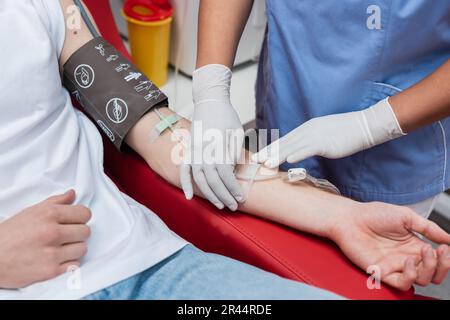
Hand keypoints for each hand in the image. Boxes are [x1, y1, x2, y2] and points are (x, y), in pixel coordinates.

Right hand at [0, 190, 90, 288]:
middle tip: (65, 236)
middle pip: (86, 231)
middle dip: (77, 233)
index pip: (85, 213)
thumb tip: (72, 194)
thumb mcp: (31, 211)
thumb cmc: (9, 234)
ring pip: (82, 248)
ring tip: (60, 248)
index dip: (81, 217)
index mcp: (49, 214)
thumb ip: (55, 202)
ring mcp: (52, 253)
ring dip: (73, 249)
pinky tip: (57, 259)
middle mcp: (52, 232)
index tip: (75, 221)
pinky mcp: (51, 270)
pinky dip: (68, 263)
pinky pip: (75, 265)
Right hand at [180, 64, 244, 210]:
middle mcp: (203, 150)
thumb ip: (234, 154)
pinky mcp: (188, 149)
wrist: (209, 100)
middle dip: (223, 196)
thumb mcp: (237, 132)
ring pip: (199, 179)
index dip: (233, 188)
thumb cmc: (227, 115)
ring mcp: (193, 150)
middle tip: (233, 206)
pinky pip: (184, 169)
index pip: (225, 175)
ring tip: (219, 204)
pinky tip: (189, 196)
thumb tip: (232, 173)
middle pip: (212, 180)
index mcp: (217, 146)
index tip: (241, 197)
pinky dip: (185, 183)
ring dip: (209, 194)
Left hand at [252, 98, 405, 167]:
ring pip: (293, 147)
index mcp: (306, 128)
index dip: (271, 148)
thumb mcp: (324, 135)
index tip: (260, 155)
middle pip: (284, 142)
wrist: (365, 125)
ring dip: (278, 155)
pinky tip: (288, 160)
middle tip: (254, 160)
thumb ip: (311, 142)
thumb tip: (303, 150)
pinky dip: (298, 154)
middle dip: (268, 152)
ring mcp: (316, 135)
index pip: (285, 140)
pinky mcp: (326, 142)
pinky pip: (309, 149)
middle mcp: (307, 130)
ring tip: (265, 164)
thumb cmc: (346, 131)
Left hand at [333, 202, 449, 290]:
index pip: (437, 260)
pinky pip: (403, 283)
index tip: (446, 246)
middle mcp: (406, 257)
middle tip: (439, 251)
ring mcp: (395, 266)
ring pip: (422, 280)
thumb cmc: (373, 214)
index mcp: (413, 245)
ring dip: (429, 268)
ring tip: (425, 251)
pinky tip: (408, 260)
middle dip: (443, 265)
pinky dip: (411, 275)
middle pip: (433, 274)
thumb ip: (429, 228)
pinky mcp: (382, 272)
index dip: (446, 257)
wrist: (350, 218)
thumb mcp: (407, 216)